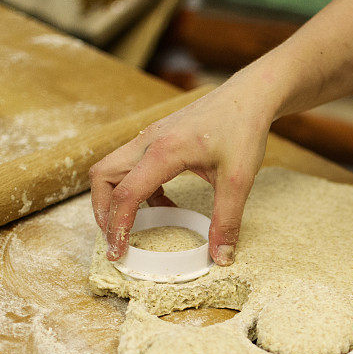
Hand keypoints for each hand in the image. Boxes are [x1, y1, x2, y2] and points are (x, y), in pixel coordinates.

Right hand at [89, 82, 270, 265]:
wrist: (250, 96)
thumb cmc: (244, 129)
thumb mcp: (239, 180)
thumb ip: (227, 220)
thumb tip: (221, 257)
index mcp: (164, 151)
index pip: (125, 193)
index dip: (117, 227)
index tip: (117, 252)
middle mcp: (149, 141)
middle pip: (103, 176)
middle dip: (102, 211)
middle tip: (115, 239)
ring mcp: (150, 137)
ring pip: (112, 168)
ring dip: (116, 198)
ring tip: (134, 226)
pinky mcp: (158, 137)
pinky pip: (132, 165)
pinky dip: (137, 188)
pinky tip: (163, 204)